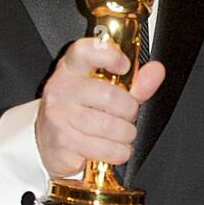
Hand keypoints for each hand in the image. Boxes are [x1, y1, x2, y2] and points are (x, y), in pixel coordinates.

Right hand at [35, 36, 165, 177]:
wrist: (46, 141)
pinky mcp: (62, 144)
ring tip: (122, 134)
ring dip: (126, 135)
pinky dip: (118, 153)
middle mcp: (61, 89)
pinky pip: (104, 150)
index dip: (110, 56)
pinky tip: (112, 149)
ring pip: (110, 127)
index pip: (85, 52)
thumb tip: (156, 71)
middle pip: (110, 96)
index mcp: (71, 68)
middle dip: (129, 110)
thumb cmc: (79, 110)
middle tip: (128, 115)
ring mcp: (58, 117)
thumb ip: (134, 81)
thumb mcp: (104, 89)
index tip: (124, 66)